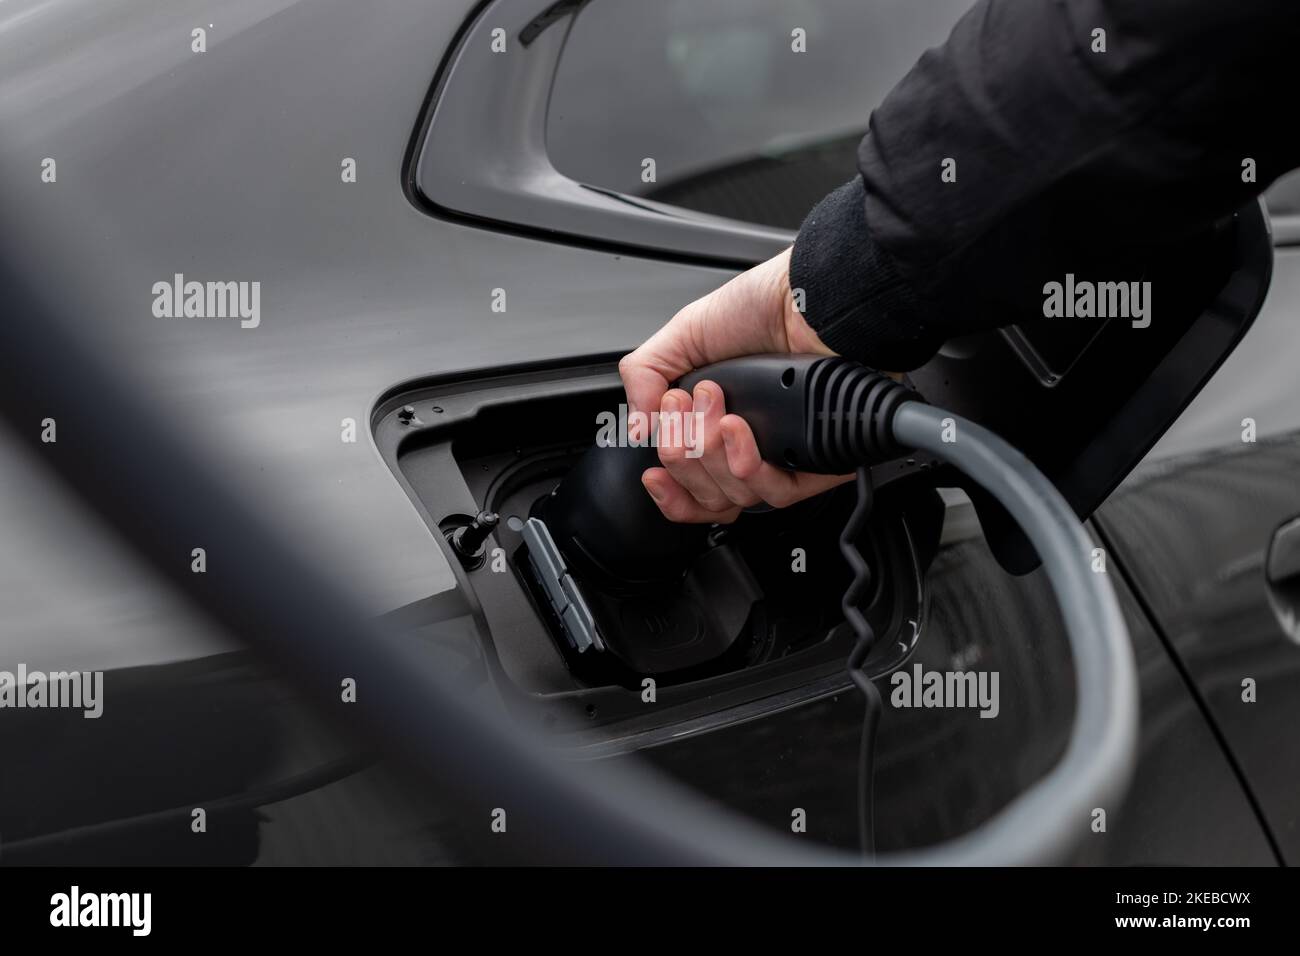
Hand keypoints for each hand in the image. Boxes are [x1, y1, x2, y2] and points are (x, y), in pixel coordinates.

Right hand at [618, 247, 853, 522]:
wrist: (807, 297)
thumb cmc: (762, 306)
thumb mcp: (684, 334)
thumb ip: (645, 376)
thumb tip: (637, 430)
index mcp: (719, 427)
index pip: (694, 488)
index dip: (671, 491)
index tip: (654, 474)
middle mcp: (753, 448)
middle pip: (708, 497)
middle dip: (683, 456)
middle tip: (680, 408)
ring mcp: (783, 455)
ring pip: (738, 496)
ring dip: (711, 455)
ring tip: (715, 410)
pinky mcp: (814, 458)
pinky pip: (778, 492)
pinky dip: (747, 466)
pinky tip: (735, 430)